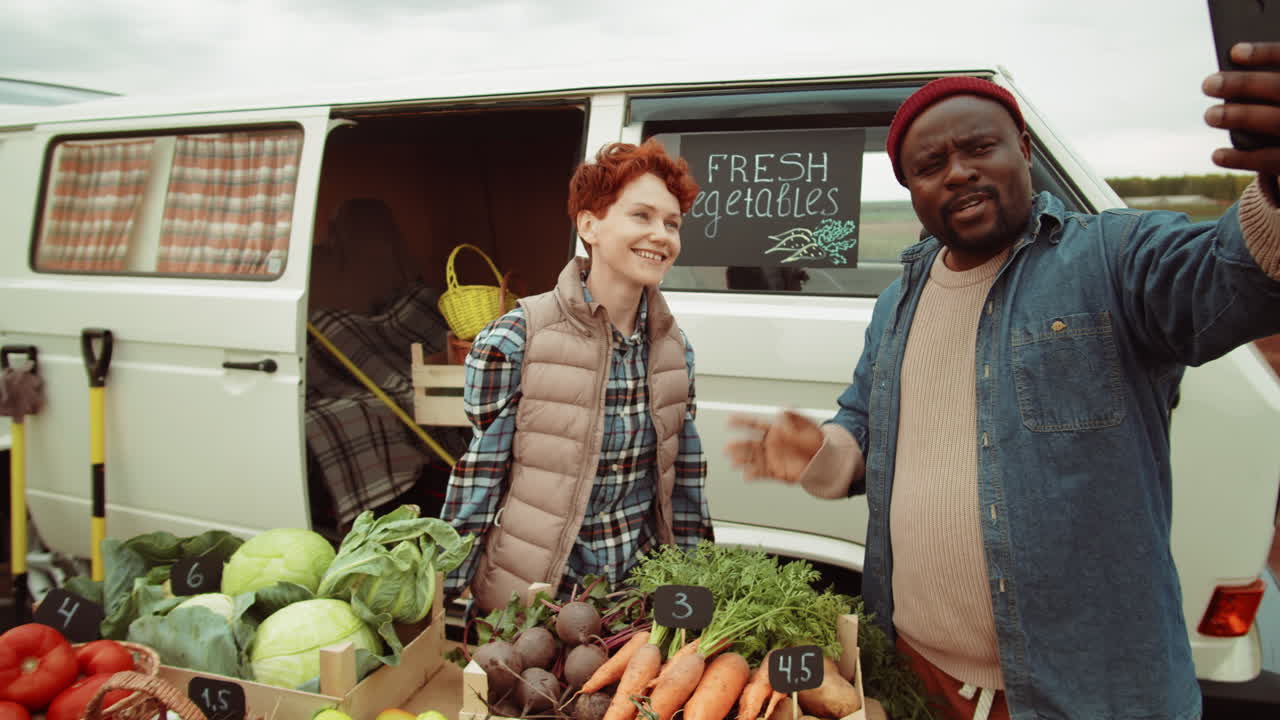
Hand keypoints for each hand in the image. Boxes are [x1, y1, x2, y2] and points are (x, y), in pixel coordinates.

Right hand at [725, 410, 822, 484]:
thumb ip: (795, 417)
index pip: (754, 424)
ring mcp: (771, 458)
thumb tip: (784, 407)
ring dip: (741, 460)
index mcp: (774, 431)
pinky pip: (761, 473)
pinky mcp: (775, 472)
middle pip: (749, 444)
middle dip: (737, 445)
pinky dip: (752, 475)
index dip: (741, 422)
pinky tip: (746, 475)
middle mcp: (770, 445)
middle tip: (728, 447)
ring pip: (752, 459)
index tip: (729, 420)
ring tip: (733, 462)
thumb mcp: (808, 426)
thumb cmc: (817, 442)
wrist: (824, 461)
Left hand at [1203, 42, 1279, 175]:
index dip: (1266, 54)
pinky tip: (1217, 155)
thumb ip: (1266, 83)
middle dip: (1243, 84)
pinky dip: (1243, 158)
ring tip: (1210, 115)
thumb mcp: (1278, 91)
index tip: (1234, 52)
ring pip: (1276, 121)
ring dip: (1240, 117)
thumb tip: (1233, 64)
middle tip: (1208, 84)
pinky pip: (1272, 160)